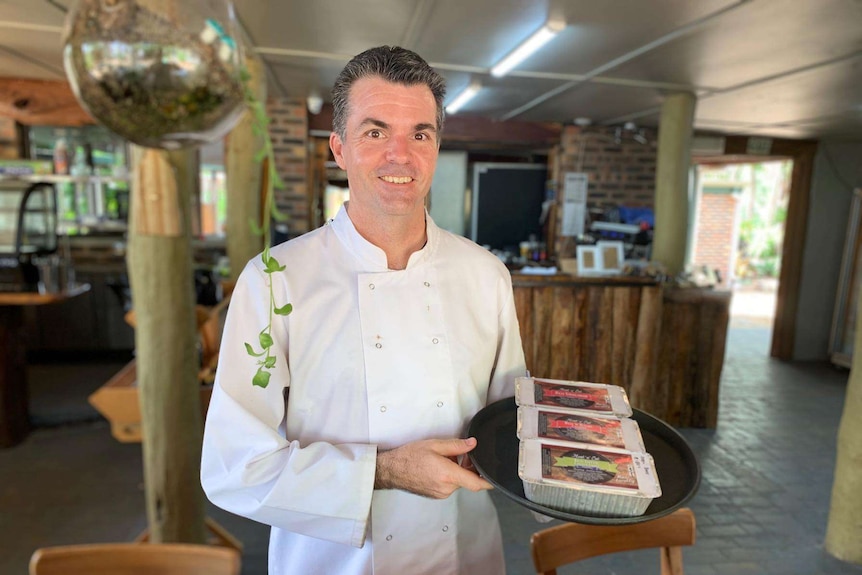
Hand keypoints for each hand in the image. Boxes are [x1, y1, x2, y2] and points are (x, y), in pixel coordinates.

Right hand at [375, 437, 491, 498]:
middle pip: (467, 480)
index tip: (495, 478)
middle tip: (461, 454)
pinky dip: (449, 476)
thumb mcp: (435, 445)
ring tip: (445, 458)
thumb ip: (456, 446)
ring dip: (457, 471)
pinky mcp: (436, 495)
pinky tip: (439, 466)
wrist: (391, 470)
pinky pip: (449, 485)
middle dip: (468, 467)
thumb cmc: (409, 457)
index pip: (476, 483)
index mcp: (448, 475)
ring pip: (458, 482)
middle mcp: (446, 487)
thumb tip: (472, 444)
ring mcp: (440, 493)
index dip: (488, 481)